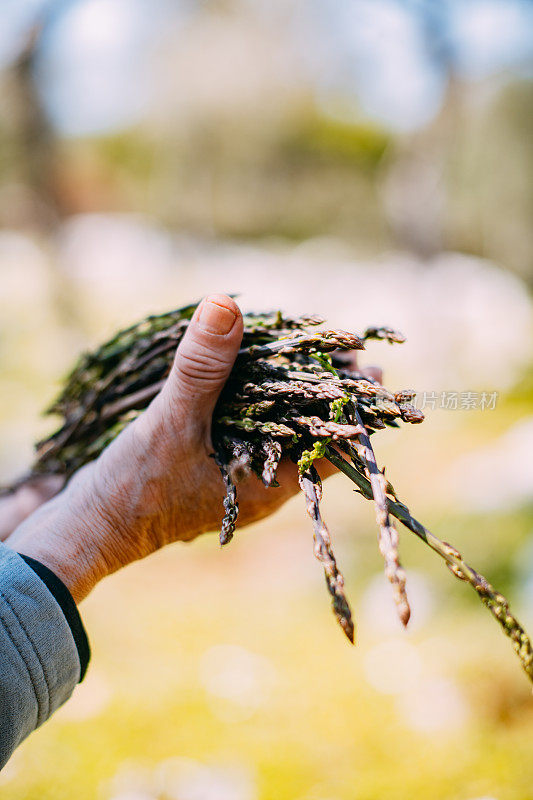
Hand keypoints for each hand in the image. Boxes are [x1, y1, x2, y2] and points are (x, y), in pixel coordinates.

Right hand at [6, 295, 380, 602]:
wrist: (88, 529)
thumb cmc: (134, 492)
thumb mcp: (171, 425)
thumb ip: (202, 370)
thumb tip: (227, 306)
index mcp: (273, 485)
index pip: (334, 441)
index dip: (353, 401)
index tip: (367, 362)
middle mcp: (263, 481)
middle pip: (310, 429)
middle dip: (324, 388)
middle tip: (338, 343)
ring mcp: (236, 472)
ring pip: (276, 425)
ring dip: (286, 389)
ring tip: (299, 347)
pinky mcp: (210, 462)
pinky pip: (244, 424)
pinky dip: (251, 395)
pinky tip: (244, 369)